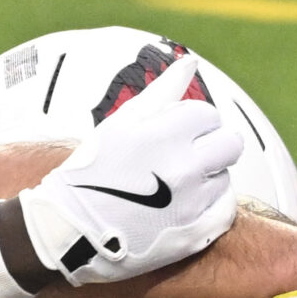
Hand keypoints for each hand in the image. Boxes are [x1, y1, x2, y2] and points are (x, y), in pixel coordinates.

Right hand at [14, 56, 243, 286]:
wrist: (67, 231)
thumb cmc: (90, 171)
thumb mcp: (119, 124)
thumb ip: (161, 92)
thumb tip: (190, 63)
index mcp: (163, 135)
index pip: (208, 115)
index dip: (190, 124)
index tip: (171, 138)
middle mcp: (182, 168)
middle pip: (230, 144)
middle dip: (211, 147)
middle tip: (184, 159)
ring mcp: (190, 204)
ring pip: (224, 177)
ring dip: (206, 179)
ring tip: (172, 189)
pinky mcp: (193, 235)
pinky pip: (225, 210)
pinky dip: (211, 206)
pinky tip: (185, 207)